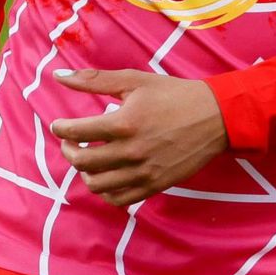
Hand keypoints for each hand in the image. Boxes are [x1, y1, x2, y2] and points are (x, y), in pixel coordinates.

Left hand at [50, 69, 228, 207]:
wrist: (216, 116)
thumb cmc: (175, 94)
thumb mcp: (135, 80)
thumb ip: (95, 80)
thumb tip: (58, 76)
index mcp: (124, 123)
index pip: (76, 132)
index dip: (61, 128)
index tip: (59, 125)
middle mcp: (131, 151)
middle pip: (82, 161)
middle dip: (68, 150)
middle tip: (71, 142)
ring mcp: (144, 172)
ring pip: (97, 184)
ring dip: (84, 172)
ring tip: (88, 160)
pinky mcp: (155, 185)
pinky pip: (119, 199)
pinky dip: (105, 191)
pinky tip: (106, 176)